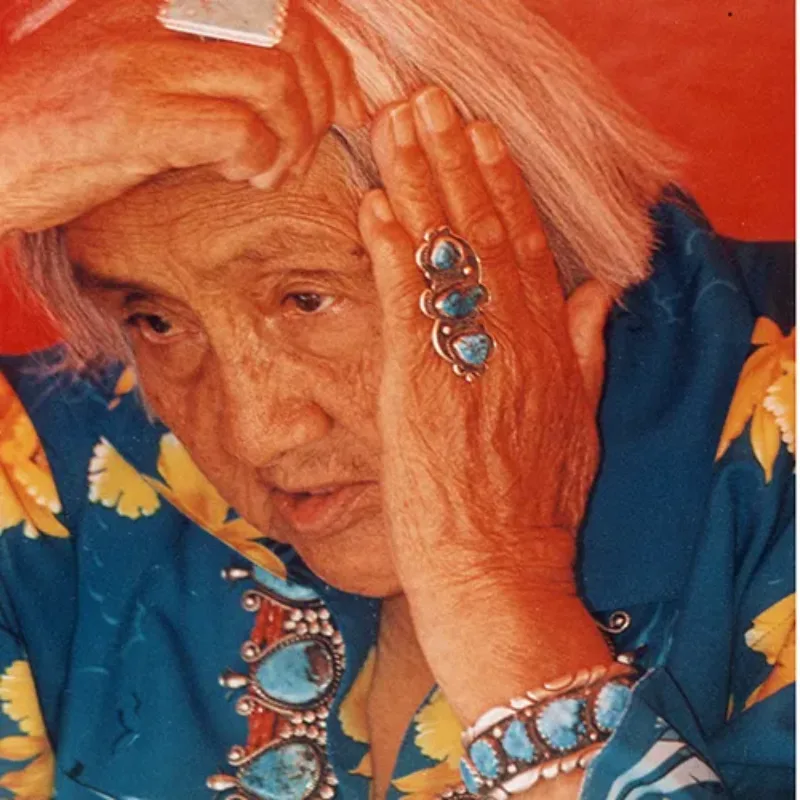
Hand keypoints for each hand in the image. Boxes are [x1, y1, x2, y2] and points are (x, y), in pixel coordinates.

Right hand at [0, 0, 366, 235]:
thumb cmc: (66, 115)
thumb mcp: (136, 64)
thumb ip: (204, 58)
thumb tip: (292, 85)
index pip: (284, 7)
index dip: (333, 58)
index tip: (347, 106)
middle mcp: (156, 12)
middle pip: (294, 40)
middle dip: (324, 102)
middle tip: (305, 148)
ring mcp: (143, 60)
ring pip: (277, 83)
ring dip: (293, 139)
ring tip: (267, 169)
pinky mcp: (133, 117)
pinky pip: (240, 131)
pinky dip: (258, 161)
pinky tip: (237, 175)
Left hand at [358, 86, 612, 722]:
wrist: (498, 570)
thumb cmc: (533, 508)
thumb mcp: (579, 426)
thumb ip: (587, 352)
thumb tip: (599, 293)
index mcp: (550, 350)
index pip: (525, 249)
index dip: (499, 186)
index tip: (479, 136)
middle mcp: (514, 344)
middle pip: (483, 234)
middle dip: (453, 161)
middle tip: (427, 102)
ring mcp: (467, 362)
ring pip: (445, 258)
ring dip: (418, 185)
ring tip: (395, 127)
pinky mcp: (421, 387)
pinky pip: (407, 306)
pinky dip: (391, 252)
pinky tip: (375, 204)